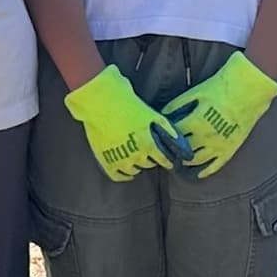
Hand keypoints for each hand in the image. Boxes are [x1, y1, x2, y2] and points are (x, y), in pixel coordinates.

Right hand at [62, 65, 190, 180]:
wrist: (99, 100)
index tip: (169, 162)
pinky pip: (117, 175)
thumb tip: (177, 138)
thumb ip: (166, 128)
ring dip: (137, 165)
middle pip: (148, 164)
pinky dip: (123, 175)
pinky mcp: (105, 160)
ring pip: (134, 170)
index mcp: (149, 143)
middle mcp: (135, 155)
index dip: (167, 160)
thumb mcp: (151, 113)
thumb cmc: (126, 102)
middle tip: (150, 154)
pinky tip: (126, 170)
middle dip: (151, 159)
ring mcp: (119, 159)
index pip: (163, 160)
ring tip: (137, 158)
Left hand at [160, 52, 276, 178]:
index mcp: (195, 121)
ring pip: (196, 160)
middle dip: (172, 151)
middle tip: (165, 151)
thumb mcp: (196, 93)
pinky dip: (205, 171)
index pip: (173, 135)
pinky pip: (216, 166)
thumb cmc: (222, 87)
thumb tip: (163, 114)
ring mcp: (219, 145)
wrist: (249, 90)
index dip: (164, 137)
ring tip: (178, 160)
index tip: (159, 138)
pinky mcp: (230, 149)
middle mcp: (206, 137)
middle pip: (182, 149)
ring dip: (185, 161)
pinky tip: (197, 173)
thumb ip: (178, 104)